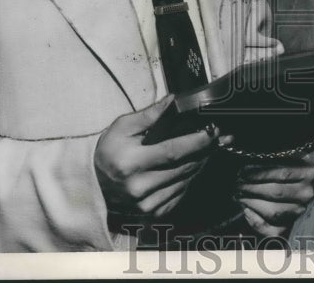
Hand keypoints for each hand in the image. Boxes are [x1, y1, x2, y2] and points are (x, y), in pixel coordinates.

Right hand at [94, 96, 220, 219]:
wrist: (93, 184)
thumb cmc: (109, 151)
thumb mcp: (123, 127)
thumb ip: (151, 114)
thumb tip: (175, 100)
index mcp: (130, 163)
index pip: (173, 151)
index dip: (197, 141)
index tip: (213, 130)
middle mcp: (139, 187)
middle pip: (184, 167)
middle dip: (205, 150)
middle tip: (220, 136)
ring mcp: (146, 204)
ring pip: (185, 181)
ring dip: (200, 163)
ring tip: (209, 148)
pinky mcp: (152, 213)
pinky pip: (180, 194)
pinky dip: (189, 178)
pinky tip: (193, 165)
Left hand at [236, 156, 313, 236]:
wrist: (290, 184)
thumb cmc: (280, 164)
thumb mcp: (280, 152)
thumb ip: (267, 150)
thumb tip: (237, 141)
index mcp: (308, 170)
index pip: (282, 173)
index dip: (259, 173)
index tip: (241, 170)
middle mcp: (308, 192)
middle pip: (276, 192)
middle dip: (252, 187)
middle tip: (236, 182)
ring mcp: (300, 211)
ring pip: (273, 211)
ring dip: (251, 202)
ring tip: (238, 193)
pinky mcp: (290, 227)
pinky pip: (271, 229)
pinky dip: (255, 221)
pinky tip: (245, 209)